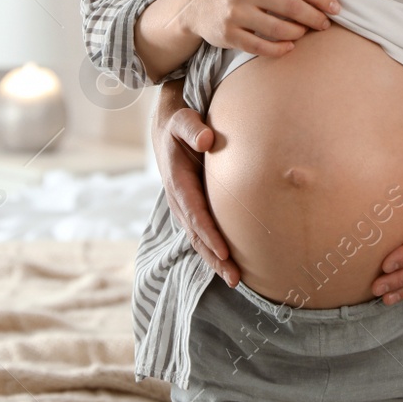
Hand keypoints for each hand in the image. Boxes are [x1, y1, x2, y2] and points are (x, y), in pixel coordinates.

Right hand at [151, 80, 239, 286]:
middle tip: (235, 278)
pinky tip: (228, 266)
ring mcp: (184, 207)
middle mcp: (179, 199)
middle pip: (197, 235)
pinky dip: (213, 252)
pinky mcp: (191, 208)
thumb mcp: (183, 120)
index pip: (195, 212)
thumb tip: (206, 141)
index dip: (209, 233)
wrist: (166, 130)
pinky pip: (201, 234)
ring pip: (199, 239)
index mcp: (177, 181)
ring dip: (215, 261)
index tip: (225, 251)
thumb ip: (193, 128)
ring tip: (236, 280)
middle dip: (215, 257)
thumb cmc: (180, 124)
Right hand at [179, 0, 340, 56]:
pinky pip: (261, 47)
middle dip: (314, 17)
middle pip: (292, 7)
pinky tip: (289, 47)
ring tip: (304, 33)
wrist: (198, 6)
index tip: (335, 7)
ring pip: (278, 29)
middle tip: (325, 24)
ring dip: (298, 33)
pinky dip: (280, 49)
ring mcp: (236, 13)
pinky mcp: (229, 35)